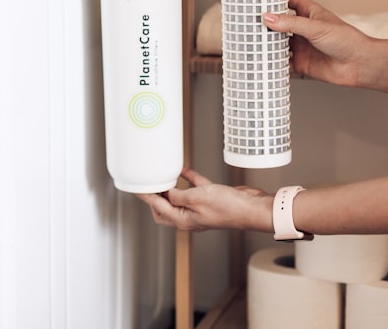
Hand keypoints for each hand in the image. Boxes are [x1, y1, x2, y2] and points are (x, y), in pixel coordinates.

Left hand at [137, 169, 271, 232]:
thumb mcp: (196, 198)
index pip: (157, 206)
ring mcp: (200, 207)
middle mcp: (189, 216)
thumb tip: (166, 192)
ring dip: (170, 186)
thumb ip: (178, 195)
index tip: (135, 187)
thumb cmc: (229, 208)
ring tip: (162, 174)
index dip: (145, 195)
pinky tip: (183, 169)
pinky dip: (188, 178)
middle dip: (155, 195)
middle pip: (164, 206)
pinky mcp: (210, 198)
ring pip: (179, 196)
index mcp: (183, 219)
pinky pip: (194, 187)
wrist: (252, 208)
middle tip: (148, 181)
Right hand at [262, 0, 371, 86]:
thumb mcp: (316, 27)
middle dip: (265, 21)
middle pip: (279, 22)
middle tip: (249, 19)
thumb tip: (269, 18)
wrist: (360, 65)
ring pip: (278, 42)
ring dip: (267, 42)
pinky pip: (281, 61)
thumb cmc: (348, 40)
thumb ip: (291, 23)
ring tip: (251, 38)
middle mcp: (304, 29)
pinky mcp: (300, 62)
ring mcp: (301, 46)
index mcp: (310, 13)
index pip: (288, 0)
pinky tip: (263, 58)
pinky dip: (272, 61)